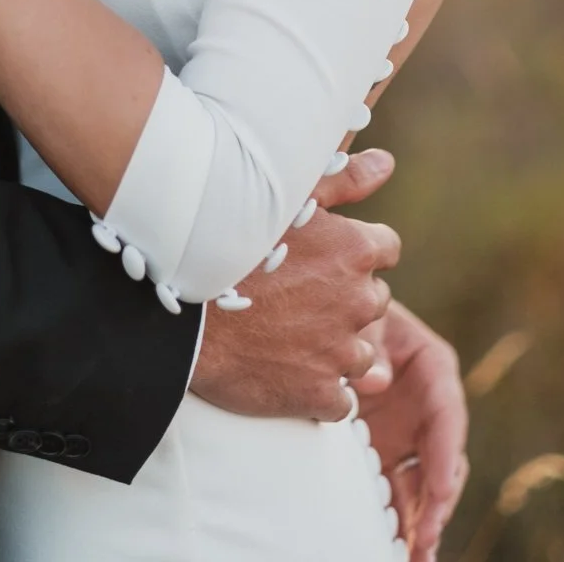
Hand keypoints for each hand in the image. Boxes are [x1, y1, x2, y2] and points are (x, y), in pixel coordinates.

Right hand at [190, 149, 399, 419]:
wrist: (177, 311)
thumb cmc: (226, 243)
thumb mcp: (284, 196)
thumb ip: (344, 178)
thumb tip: (386, 163)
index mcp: (355, 250)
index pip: (386, 248)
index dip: (353, 251)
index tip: (324, 256)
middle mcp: (358, 301)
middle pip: (373, 300)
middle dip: (346, 298)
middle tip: (297, 294)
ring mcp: (340, 353)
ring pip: (360, 352)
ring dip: (335, 346)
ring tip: (288, 333)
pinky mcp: (319, 395)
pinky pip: (339, 399)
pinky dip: (319, 389)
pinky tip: (286, 369)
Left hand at [354, 301, 467, 561]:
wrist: (323, 314)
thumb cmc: (349, 307)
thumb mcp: (365, 315)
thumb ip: (372, 345)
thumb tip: (378, 382)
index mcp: (432, 366)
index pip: (448, 413)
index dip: (446, 454)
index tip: (440, 490)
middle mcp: (427, 405)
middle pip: (442, 459)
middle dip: (436, 503)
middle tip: (424, 538)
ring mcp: (408, 432)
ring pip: (423, 484)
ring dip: (421, 521)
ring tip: (414, 555)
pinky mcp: (385, 449)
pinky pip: (398, 488)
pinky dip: (399, 518)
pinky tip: (398, 546)